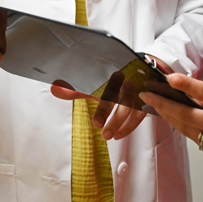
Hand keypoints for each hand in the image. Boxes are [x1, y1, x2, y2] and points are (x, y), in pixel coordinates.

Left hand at [49, 55, 174, 138]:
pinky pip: (141, 114)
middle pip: (125, 102)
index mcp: (116, 75)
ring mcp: (139, 90)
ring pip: (135, 109)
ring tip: (112, 136)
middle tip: (104, 134)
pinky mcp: (146, 99)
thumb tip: (57, 89)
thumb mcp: (94, 80)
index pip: (110, 91)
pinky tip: (120, 134)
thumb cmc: (111, 76)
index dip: (104, 109)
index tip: (97, 123)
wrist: (137, 65)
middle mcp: (130, 81)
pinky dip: (131, 126)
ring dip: (124, 125)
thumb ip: (77, 87)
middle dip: (115, 120)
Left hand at [139, 73, 202, 155]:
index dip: (187, 85)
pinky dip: (177, 124)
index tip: (170, 78)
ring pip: (184, 126)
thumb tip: (182, 91)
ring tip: (153, 102)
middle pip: (187, 114)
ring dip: (166, 113)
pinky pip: (189, 135)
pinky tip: (168, 116)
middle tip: (148, 94)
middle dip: (163, 103)